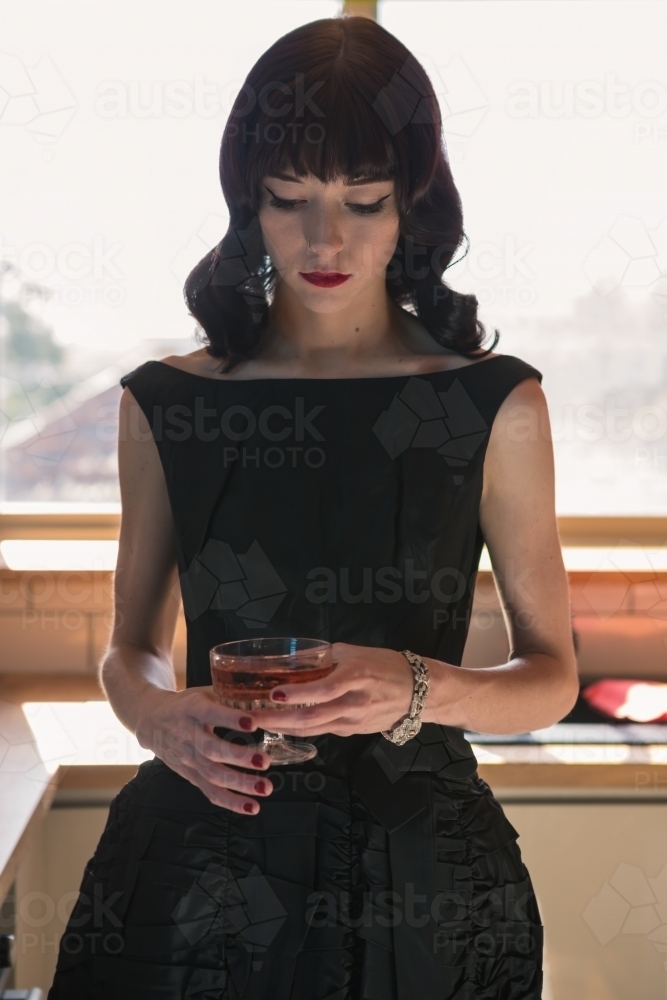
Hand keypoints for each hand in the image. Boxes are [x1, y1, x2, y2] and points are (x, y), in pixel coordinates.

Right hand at [135, 686, 272, 813]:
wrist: (152, 720)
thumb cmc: (187, 704)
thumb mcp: (203, 693)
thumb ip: (231, 696)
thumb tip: (268, 701)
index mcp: (192, 709)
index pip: (210, 713)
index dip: (230, 718)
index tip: (253, 722)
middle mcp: (187, 735)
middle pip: (211, 749)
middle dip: (239, 757)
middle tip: (265, 761)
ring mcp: (187, 758)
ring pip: (212, 774)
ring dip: (240, 783)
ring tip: (266, 787)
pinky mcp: (190, 775)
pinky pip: (209, 791)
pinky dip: (231, 801)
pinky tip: (252, 807)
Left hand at [249, 642, 414, 737]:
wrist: (418, 692)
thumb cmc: (386, 665)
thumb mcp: (357, 652)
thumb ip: (327, 656)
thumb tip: (297, 659)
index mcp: (356, 678)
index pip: (323, 690)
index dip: (297, 694)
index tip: (273, 694)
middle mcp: (354, 703)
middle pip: (312, 716)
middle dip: (278, 719)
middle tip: (252, 718)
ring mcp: (353, 721)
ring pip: (313, 728)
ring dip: (284, 727)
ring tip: (259, 723)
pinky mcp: (352, 731)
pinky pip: (322, 730)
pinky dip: (300, 728)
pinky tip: (283, 724)